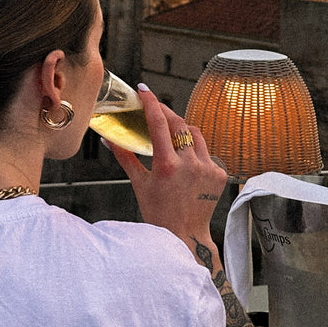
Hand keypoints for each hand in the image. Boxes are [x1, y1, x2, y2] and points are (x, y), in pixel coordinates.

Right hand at [105, 86, 229, 261]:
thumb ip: (126, 157)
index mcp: (167, 165)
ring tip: (171, 136)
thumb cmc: (159, 213)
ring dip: (182, 130)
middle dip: (166, 112)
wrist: (186, 236)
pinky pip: (205, 151)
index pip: (158, 123)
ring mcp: (207, 168)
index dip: (151, 102)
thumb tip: (109, 139)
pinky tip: (185, 161)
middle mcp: (189, 164)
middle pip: (178, 123)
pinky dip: (194, 151)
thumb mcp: (139, 184)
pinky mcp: (219, 174)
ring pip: (195, 134)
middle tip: (155, 108)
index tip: (144, 90)